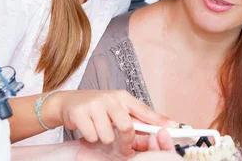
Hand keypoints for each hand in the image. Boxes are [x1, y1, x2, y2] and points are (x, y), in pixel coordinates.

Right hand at [44, 90, 172, 156]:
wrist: (67, 102)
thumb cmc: (96, 107)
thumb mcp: (115, 107)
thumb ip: (134, 117)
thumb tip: (159, 126)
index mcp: (122, 96)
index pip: (144, 110)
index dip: (159, 121)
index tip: (174, 127)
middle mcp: (109, 98)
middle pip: (127, 126)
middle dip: (126, 140)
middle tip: (123, 144)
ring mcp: (94, 104)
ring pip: (108, 136)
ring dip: (103, 138)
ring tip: (98, 128)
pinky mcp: (80, 112)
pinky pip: (92, 136)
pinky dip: (90, 137)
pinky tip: (87, 127)